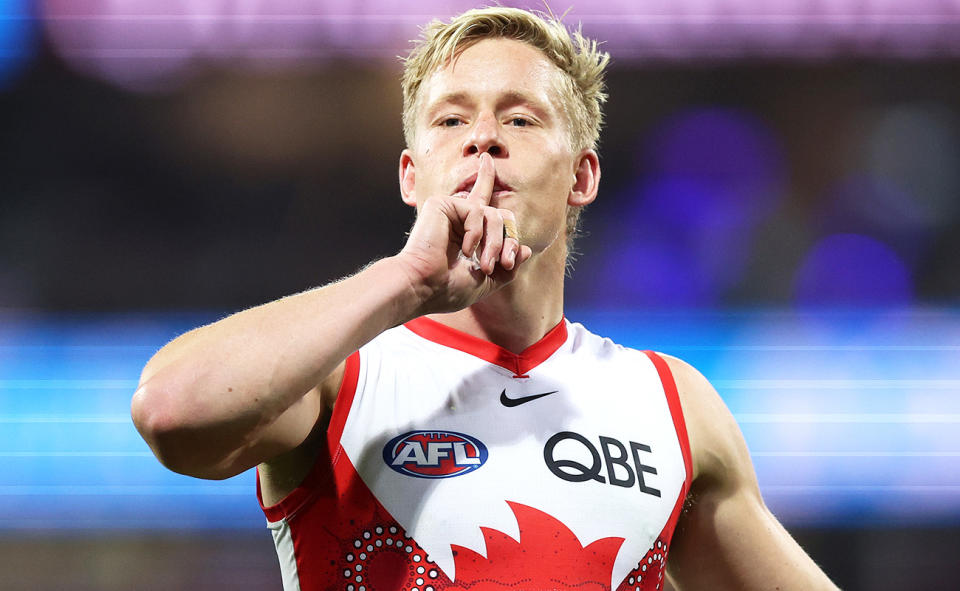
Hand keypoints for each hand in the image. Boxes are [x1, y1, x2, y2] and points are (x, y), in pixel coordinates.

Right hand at [395, 152, 533, 314]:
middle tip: (504, 264)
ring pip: (495, 215)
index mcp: (466, 231)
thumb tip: (525, 249)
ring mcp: (450, 209)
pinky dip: (476, 233)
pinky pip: (477, 211)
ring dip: (495, 243)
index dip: (485, 178)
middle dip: (508, 241)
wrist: (424, 287)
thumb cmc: (448, 289)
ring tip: (484, 265)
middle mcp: (458, 217)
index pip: (481, 202)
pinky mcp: (442, 203)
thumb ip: (507, 266)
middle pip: (502, 216)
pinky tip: (463, 250)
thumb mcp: (487, 281)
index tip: (487, 159)